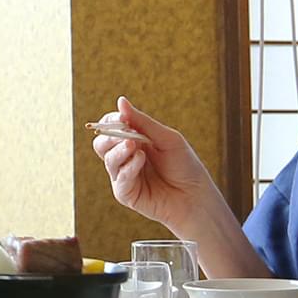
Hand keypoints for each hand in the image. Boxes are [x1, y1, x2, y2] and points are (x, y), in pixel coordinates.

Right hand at [92, 97, 224, 231]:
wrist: (195, 195)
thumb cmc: (184, 166)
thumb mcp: (166, 138)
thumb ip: (142, 122)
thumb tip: (121, 101)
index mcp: (134, 141)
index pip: (111, 127)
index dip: (112, 121)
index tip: (122, 118)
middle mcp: (126, 158)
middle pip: (101, 143)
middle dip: (111, 136)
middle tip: (127, 135)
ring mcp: (124, 176)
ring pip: (108, 159)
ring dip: (120, 150)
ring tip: (135, 147)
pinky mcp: (125, 194)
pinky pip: (119, 177)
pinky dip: (129, 167)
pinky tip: (141, 161)